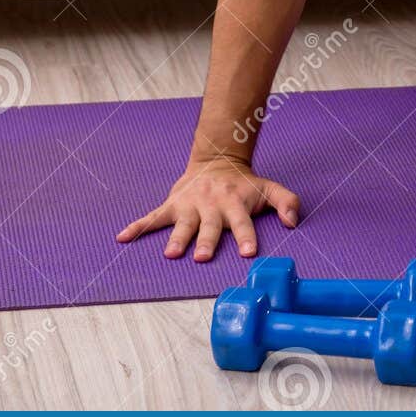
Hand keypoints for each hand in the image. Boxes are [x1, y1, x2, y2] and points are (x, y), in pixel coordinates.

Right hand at [116, 155, 300, 261]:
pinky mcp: (173, 204)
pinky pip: (153, 217)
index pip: (243, 222)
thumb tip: (293, 222)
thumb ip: (286, 202)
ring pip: (183, 224)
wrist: (216, 159)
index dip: (246, 237)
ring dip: (177, 238)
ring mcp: (190, 205)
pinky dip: (137, 227)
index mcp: (235, 203)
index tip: (247, 253)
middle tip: (203, 257)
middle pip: (210, 226)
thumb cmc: (244, 184)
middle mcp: (212, 205)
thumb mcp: (269, 187)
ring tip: (170, 254)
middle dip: (206, 241)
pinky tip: (122, 238)